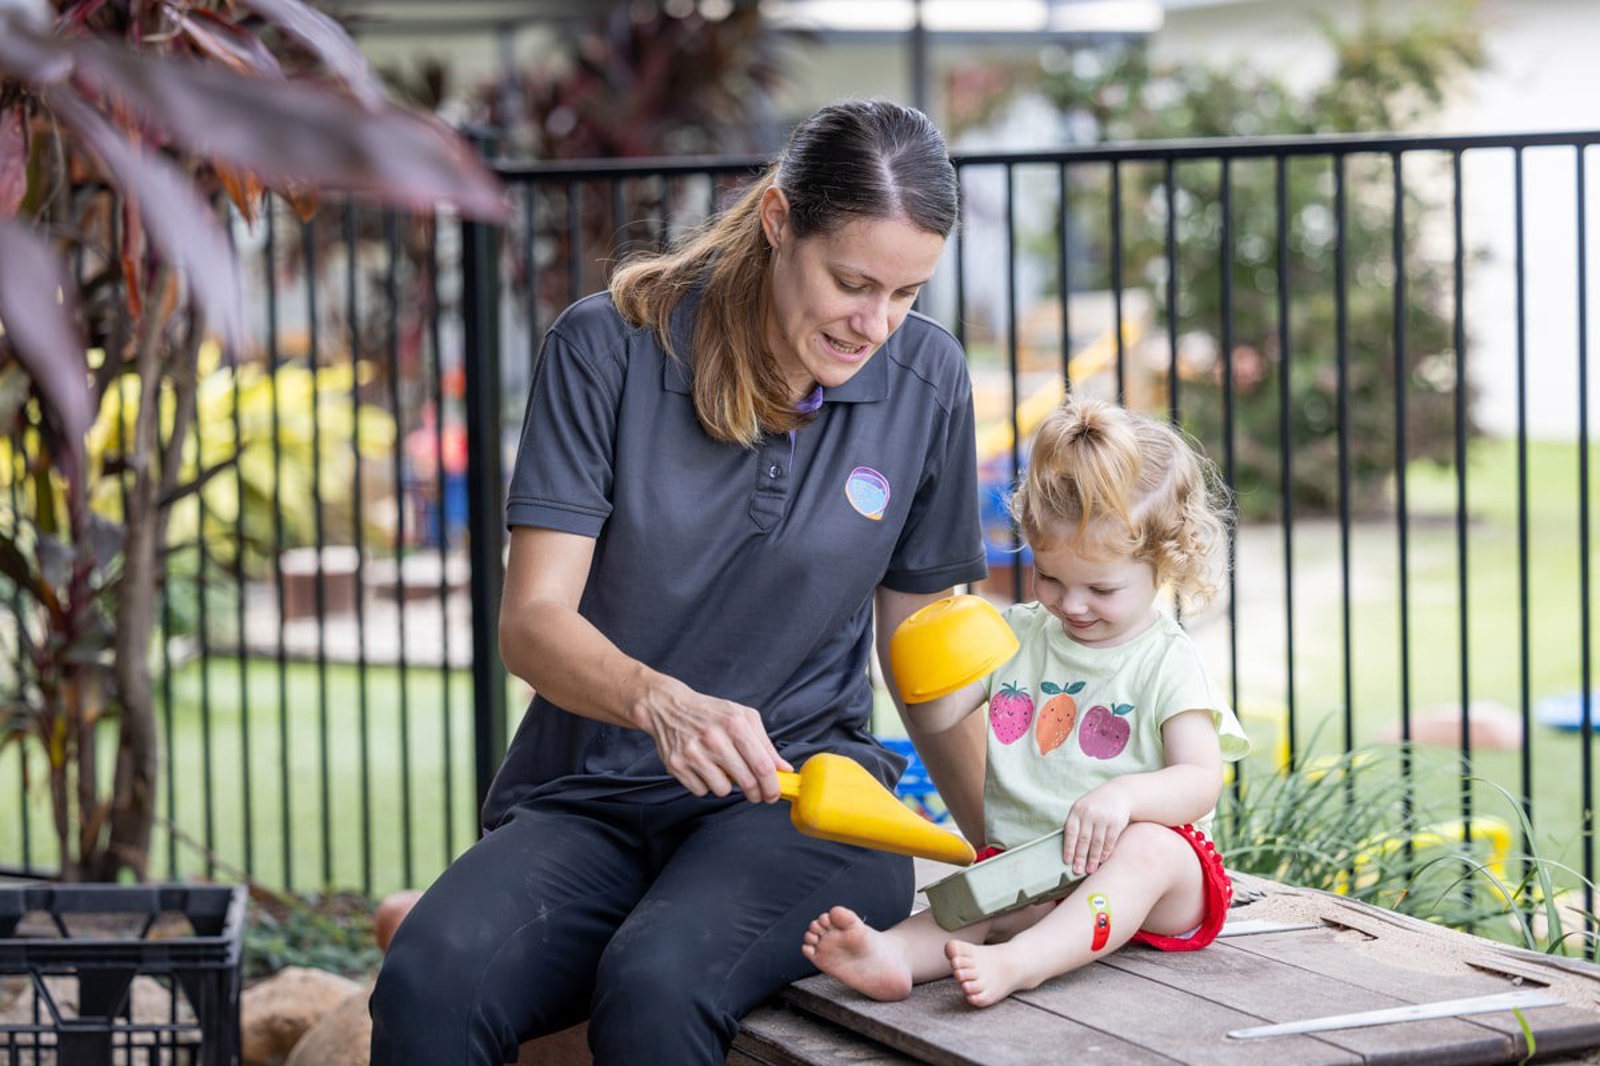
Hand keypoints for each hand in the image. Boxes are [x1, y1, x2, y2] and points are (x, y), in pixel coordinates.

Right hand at [638, 684, 792, 802]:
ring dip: (725, 784)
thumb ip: (765, 744)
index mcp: (735, 724)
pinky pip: (701, 790)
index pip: (762, 765)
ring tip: (720, 767)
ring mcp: (693, 753)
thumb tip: (783, 769)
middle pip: (747, 782)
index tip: (774, 794)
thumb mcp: (742, 717)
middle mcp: (714, 739)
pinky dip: (705, 783)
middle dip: (756, 793)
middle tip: (756, 793)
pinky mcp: (676, 765)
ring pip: (722, 790)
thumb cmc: (710, 713)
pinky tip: (702, 767)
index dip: (772, 786)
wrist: (668, 707)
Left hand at [1061, 782, 1132, 875]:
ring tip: (1090, 870)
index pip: (1071, 832)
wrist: (1118, 793)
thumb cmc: (1095, 806)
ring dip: (1093, 858)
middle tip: (1078, 871)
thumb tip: (1068, 849)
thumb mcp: (1082, 809)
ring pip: (1096, 842)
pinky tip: (1102, 860)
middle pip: (1083, 839)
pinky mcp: (1116, 822)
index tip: (1067, 861)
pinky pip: (1109, 841)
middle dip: (1080, 857)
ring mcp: (1103, 817)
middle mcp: (1089, 813)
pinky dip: (1105, 852)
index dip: (1069, 848)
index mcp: (1077, 810)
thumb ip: (1075, 824)